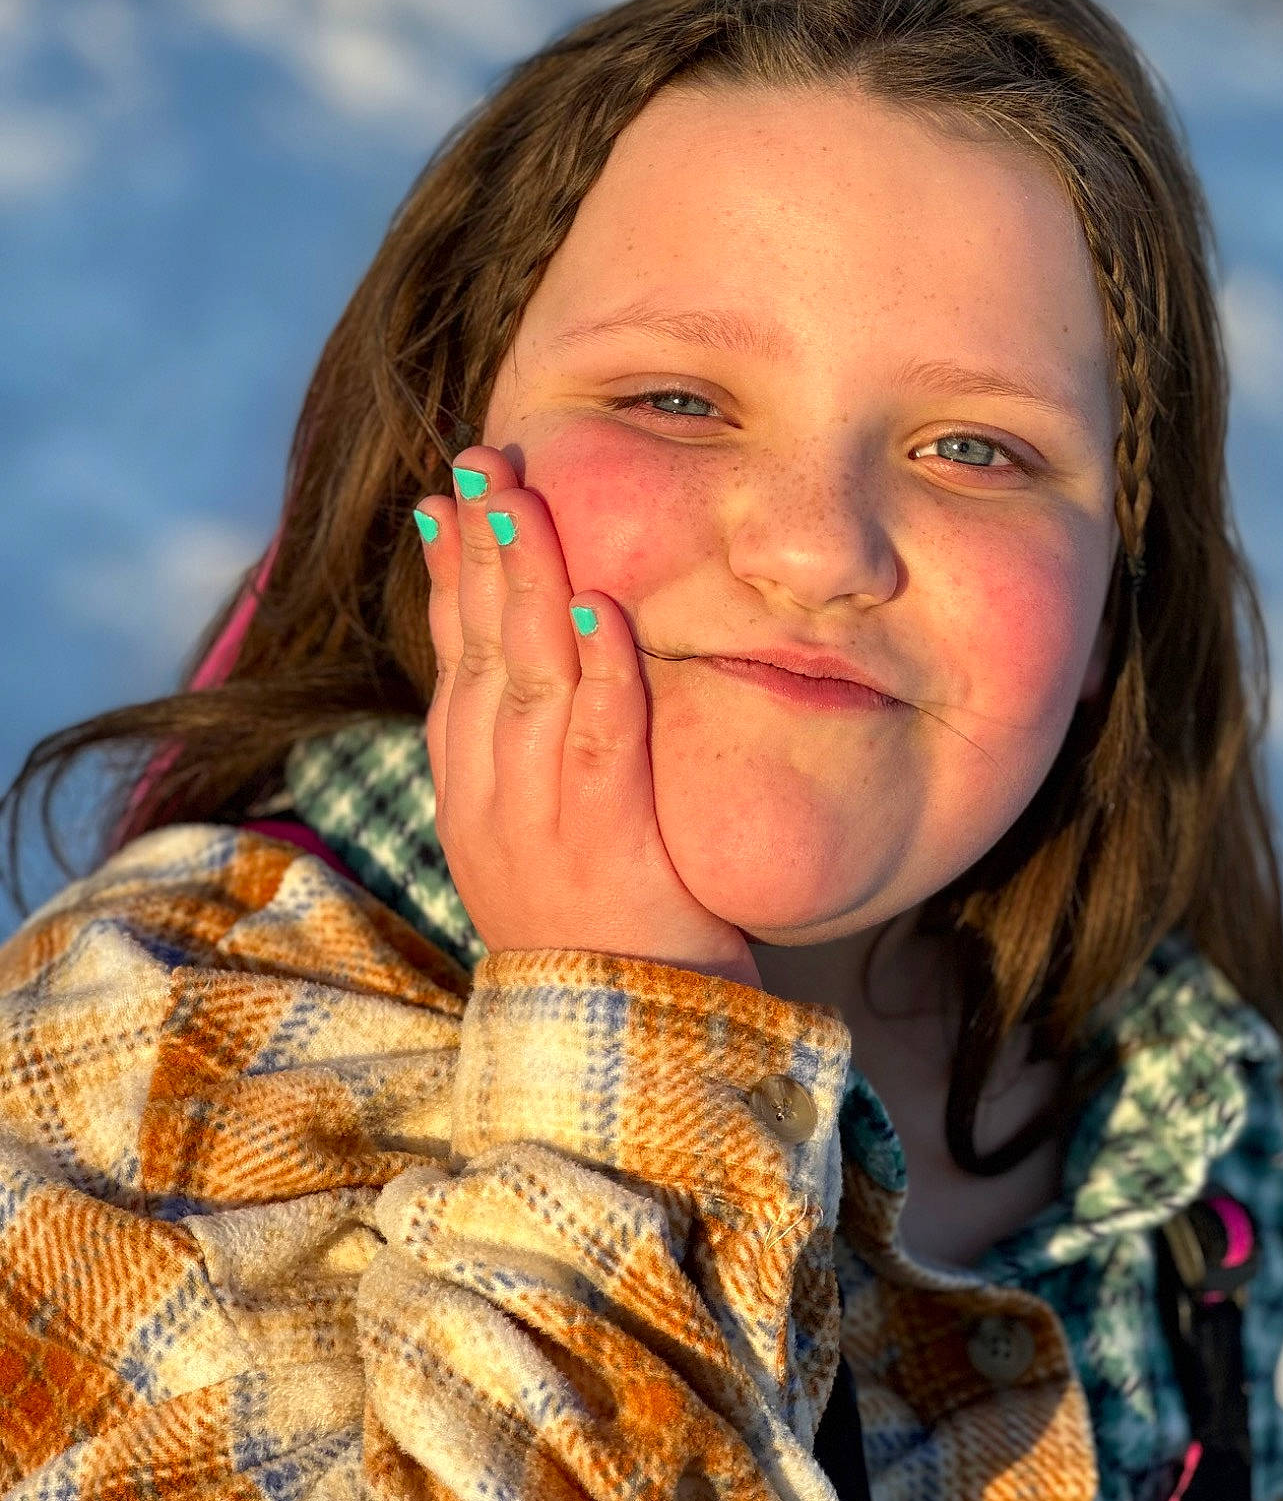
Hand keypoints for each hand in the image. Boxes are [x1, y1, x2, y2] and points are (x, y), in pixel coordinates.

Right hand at [414, 445, 760, 987]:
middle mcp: (491, 792)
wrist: (616, 1043)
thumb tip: (539, 652)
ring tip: (526, 500)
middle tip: (484, 458)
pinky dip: (601, 673)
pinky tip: (601, 609)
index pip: (454, 656)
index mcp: (472, 783)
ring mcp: (540, 820)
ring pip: (530, 678)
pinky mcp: (605, 845)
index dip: (450, 570)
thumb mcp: (537, 825)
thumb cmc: (596, 921)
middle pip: (482, 648)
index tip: (447, 494)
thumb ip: (531, 744)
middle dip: (482, 546)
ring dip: (528, 582)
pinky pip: (600, 743)